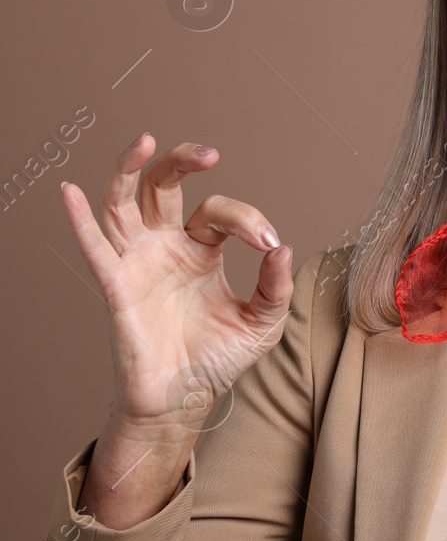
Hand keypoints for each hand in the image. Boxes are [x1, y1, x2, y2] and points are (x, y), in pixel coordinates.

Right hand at [61, 134, 293, 435]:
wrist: (186, 399)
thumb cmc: (220, 358)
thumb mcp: (262, 321)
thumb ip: (276, 286)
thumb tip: (283, 247)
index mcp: (203, 250)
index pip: (220, 213)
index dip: (248, 220)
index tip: (268, 242)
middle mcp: (167, 247)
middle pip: (164, 187)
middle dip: (183, 161)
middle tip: (209, 153)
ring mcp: (139, 262)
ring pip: (123, 202)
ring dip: (130, 169)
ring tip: (146, 142)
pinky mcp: (118, 286)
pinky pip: (95, 248)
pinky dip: (79, 219)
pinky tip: (69, 192)